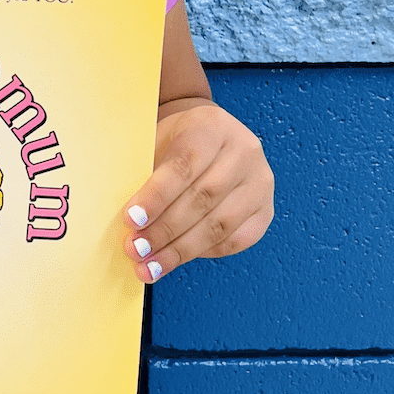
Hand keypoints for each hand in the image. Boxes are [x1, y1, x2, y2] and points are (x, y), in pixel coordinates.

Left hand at [123, 100, 273, 282]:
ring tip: (150, 266)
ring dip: (179, 250)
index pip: (184, 165)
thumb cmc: (177, 140)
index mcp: (212, 126)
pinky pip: (235, 241)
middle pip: (203, 198)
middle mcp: (244, 152)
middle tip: (136, 249)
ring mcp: (259, 182)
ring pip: (219, 225)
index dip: (157, 196)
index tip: (132, 220)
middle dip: (164, 230)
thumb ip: (144, 172)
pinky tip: (176, 258)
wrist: (208, 135)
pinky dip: (203, 253)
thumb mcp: (158, 140)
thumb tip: (128, 218)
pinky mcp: (265, 210)